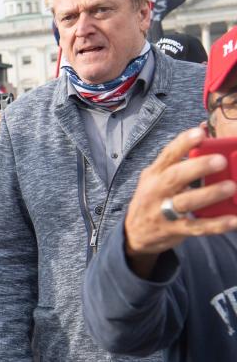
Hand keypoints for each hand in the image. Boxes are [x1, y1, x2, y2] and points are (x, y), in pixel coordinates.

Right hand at [124, 126, 236, 277]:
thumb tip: (203, 129)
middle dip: (198, 168)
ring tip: (230, 187)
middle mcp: (156, 191)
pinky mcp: (173, 230)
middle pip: (175, 177)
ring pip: (185, 202)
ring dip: (208, 194)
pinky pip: (196, 227)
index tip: (199, 133)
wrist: (134, 233)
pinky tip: (233, 219)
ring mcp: (163, 212)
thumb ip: (177, 158)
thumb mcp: (156, 177)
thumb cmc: (152, 199)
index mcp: (154, 174)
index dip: (182, 143)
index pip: (167, 155)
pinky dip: (216, 225)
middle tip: (220, 160)